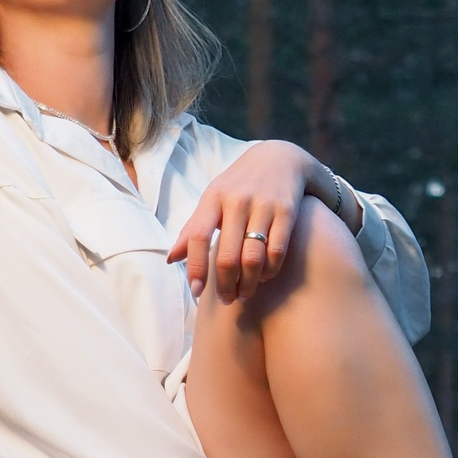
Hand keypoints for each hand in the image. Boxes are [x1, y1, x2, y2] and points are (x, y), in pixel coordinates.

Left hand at [166, 141, 325, 302]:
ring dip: (247, 284)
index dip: (195, 268)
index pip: (197, 236)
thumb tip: (170, 260)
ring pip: (252, 259)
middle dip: (225, 285)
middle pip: (227, 256)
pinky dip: (269, 271)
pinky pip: (277, 251)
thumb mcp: (213, 199)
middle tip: (226, 300)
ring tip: (244, 293)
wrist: (280, 158)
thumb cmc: (239, 185)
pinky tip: (263, 276)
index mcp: (214, 197)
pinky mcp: (287, 211)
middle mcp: (237, 200)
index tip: (197, 292)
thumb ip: (192, 229)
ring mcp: (263, 205)